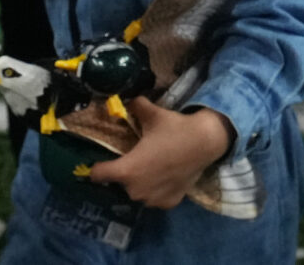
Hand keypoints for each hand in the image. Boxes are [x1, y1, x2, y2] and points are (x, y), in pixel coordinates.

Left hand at [85, 100, 231, 210]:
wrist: (206, 142)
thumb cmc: (174, 129)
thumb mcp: (151, 114)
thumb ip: (135, 107)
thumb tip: (127, 101)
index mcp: (126, 170)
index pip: (97, 174)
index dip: (98, 166)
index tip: (103, 161)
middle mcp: (135, 190)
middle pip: (120, 183)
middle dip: (126, 172)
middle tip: (140, 158)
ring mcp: (152, 200)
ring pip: (138, 192)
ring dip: (142, 183)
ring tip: (155, 167)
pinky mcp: (168, 203)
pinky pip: (155, 197)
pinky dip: (158, 190)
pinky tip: (167, 176)